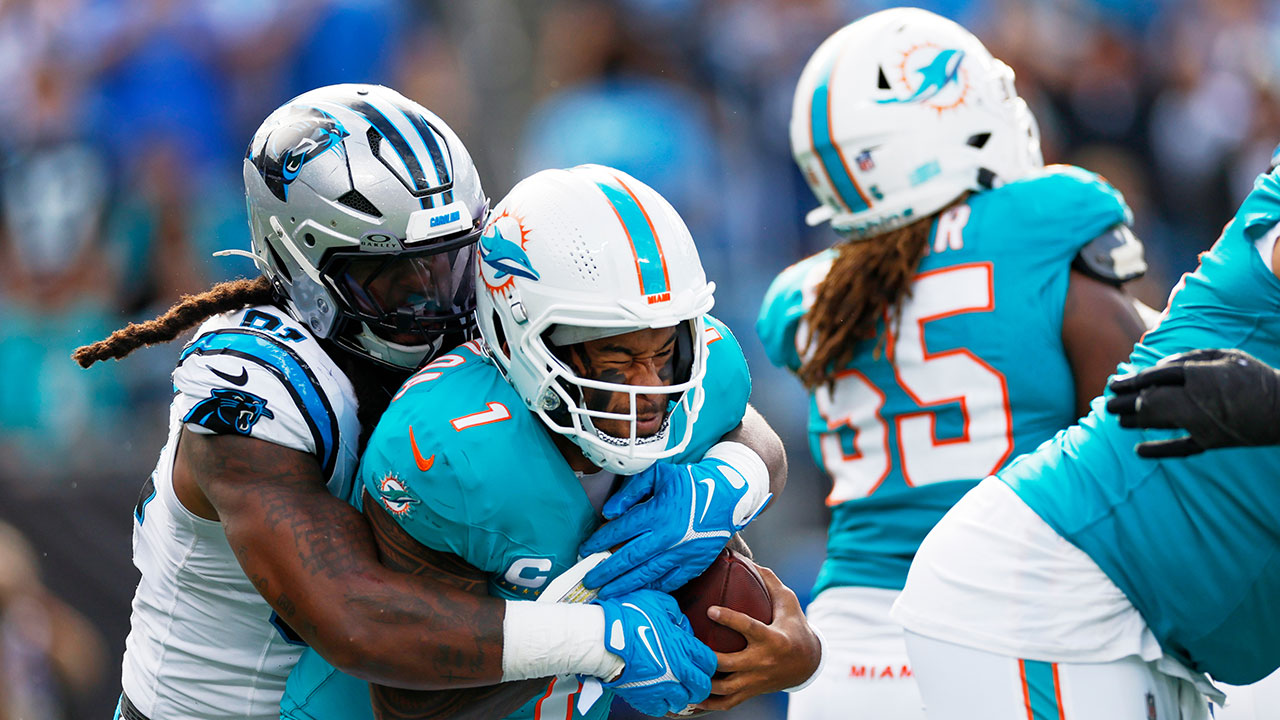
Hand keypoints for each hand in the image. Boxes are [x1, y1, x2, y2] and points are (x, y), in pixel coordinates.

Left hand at [580, 456, 771, 597]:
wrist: (728, 495)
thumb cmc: (691, 482)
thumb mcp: (659, 474)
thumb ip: (631, 490)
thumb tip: (609, 512)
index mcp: (657, 512)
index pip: (619, 531)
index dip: (599, 541)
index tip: (585, 550)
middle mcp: (667, 536)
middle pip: (628, 558)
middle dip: (606, 572)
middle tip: (589, 581)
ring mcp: (681, 553)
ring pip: (646, 574)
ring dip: (624, 585)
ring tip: (607, 593)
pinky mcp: (694, 563)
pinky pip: (669, 581)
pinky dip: (652, 588)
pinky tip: (638, 592)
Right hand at [594, 590, 716, 715]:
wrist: (601, 639)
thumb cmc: (626, 617)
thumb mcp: (657, 602)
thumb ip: (675, 613)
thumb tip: (680, 624)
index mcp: (683, 646)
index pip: (710, 662)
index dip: (708, 662)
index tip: (701, 660)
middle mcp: (677, 670)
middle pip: (703, 686)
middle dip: (701, 682)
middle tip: (693, 678)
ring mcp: (662, 686)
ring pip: (685, 701)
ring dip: (683, 694)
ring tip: (676, 687)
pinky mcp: (646, 698)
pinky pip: (663, 710)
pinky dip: (664, 704)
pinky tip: (660, 694)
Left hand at [685, 565, 821, 713]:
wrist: (808, 664)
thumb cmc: (795, 628)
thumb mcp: (789, 603)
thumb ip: (769, 582)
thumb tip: (747, 559)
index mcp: (773, 639)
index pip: (749, 628)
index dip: (729, 619)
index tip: (710, 609)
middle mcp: (763, 662)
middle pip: (729, 664)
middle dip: (706, 656)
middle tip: (684, 644)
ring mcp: (755, 681)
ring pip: (725, 688)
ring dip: (701, 681)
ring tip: (681, 669)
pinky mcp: (750, 691)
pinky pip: (726, 703)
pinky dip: (707, 703)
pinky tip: (688, 697)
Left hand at [1106, 349, 1279, 457]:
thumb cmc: (1253, 376)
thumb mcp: (1224, 355)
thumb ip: (1189, 358)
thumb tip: (1158, 367)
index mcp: (1199, 376)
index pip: (1155, 378)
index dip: (1131, 381)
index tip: (1114, 384)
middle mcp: (1197, 401)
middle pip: (1151, 402)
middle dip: (1126, 404)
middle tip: (1107, 404)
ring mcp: (1203, 425)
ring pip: (1160, 423)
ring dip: (1136, 422)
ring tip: (1117, 420)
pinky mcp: (1211, 442)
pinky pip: (1180, 449)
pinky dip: (1158, 450)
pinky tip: (1138, 450)